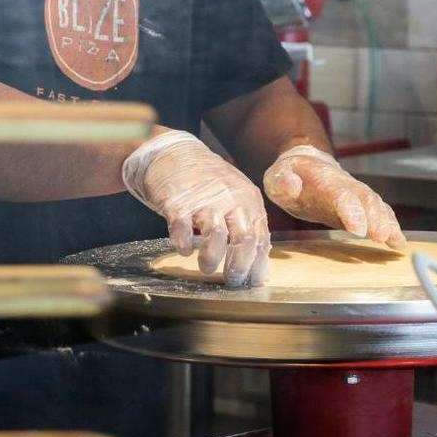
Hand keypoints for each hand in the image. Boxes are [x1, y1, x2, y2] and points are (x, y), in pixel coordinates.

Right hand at [123, 131, 269, 286]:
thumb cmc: (209, 184)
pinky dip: (182, 242)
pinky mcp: (177, 201)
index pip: (261, 238)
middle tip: (232, 281)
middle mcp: (230, 199)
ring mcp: (204, 200)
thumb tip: (261, 267)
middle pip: (244, 239)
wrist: (175, 153)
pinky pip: (181, 226)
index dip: (258, 265)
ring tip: (207, 268)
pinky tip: (184, 250)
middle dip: (239, 266)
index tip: (252, 283)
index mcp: (249, 201)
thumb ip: (249, 226)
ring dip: (212, 258)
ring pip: (215, 234)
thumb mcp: (237, 198)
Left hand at [264, 146, 405, 248]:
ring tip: (396, 241)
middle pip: (366, 201)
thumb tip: (291, 186)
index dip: (351, 212)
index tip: (358, 230)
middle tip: (382, 237)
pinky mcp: (361, 207)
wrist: (306, 165)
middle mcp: (347, 187)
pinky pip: (380, 214)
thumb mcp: (277, 177)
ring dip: (387, 223)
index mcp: (325, 182)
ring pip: (377, 207)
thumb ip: (283, 181)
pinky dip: (391, 227)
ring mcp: (356, 196)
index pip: (341, 196)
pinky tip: (399, 243)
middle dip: (376, 219)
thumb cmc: (288, 175)